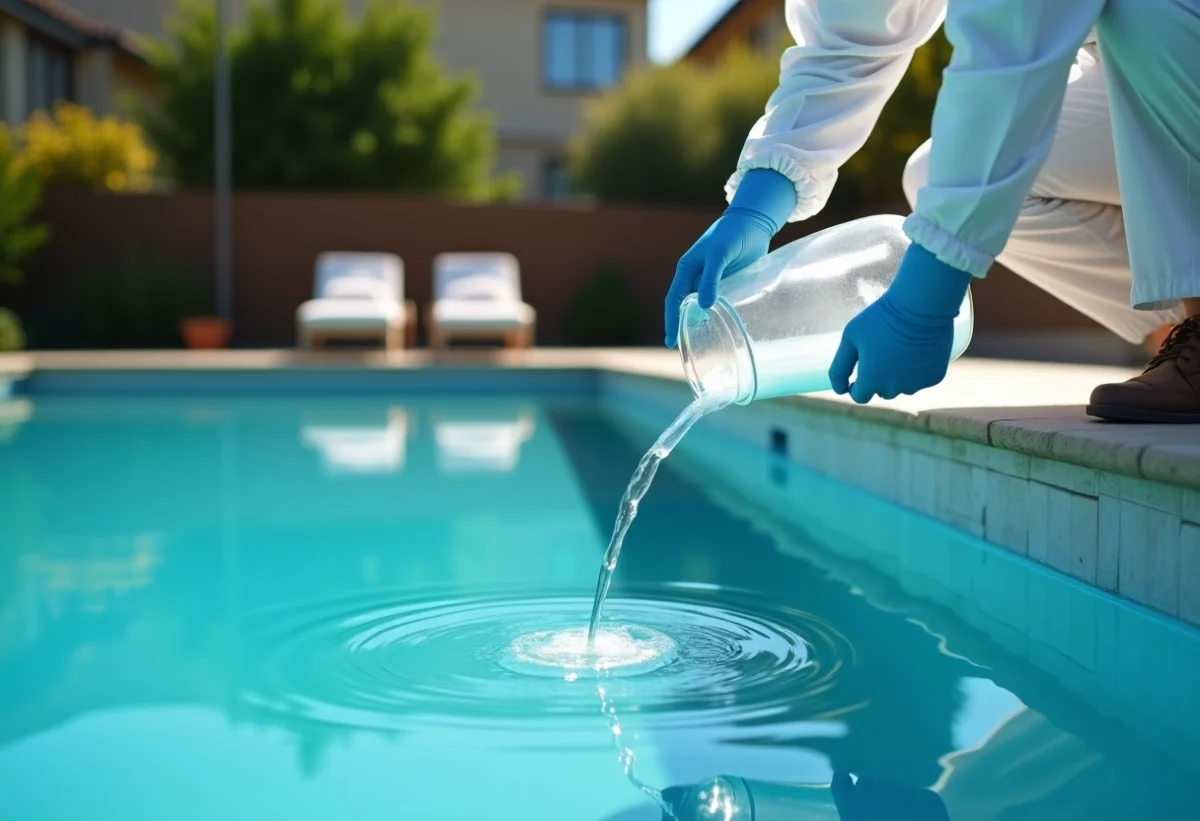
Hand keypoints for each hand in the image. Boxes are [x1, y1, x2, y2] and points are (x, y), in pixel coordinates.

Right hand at [665, 169, 796, 346]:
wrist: (753, 224)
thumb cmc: (731, 235)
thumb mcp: (719, 255)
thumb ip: (711, 279)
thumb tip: (702, 306)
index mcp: (686, 269)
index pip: (674, 299)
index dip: (670, 320)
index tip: (671, 340)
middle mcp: (695, 278)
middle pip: (685, 307)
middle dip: (682, 326)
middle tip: (684, 349)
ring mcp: (711, 283)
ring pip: (701, 308)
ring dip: (699, 324)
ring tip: (701, 345)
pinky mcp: (727, 285)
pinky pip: (719, 304)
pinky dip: (716, 317)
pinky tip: (720, 329)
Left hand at [829, 243, 972, 402]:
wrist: (920, 306)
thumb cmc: (881, 318)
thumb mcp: (851, 337)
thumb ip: (839, 366)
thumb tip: (839, 389)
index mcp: (871, 381)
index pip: (859, 396)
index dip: (856, 387)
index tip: (858, 376)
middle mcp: (894, 388)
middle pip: (882, 391)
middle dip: (878, 378)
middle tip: (882, 353)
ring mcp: (916, 384)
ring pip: (902, 387)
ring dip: (898, 376)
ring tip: (899, 350)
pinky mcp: (935, 377)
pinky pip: (921, 379)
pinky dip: (918, 370)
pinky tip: (917, 350)